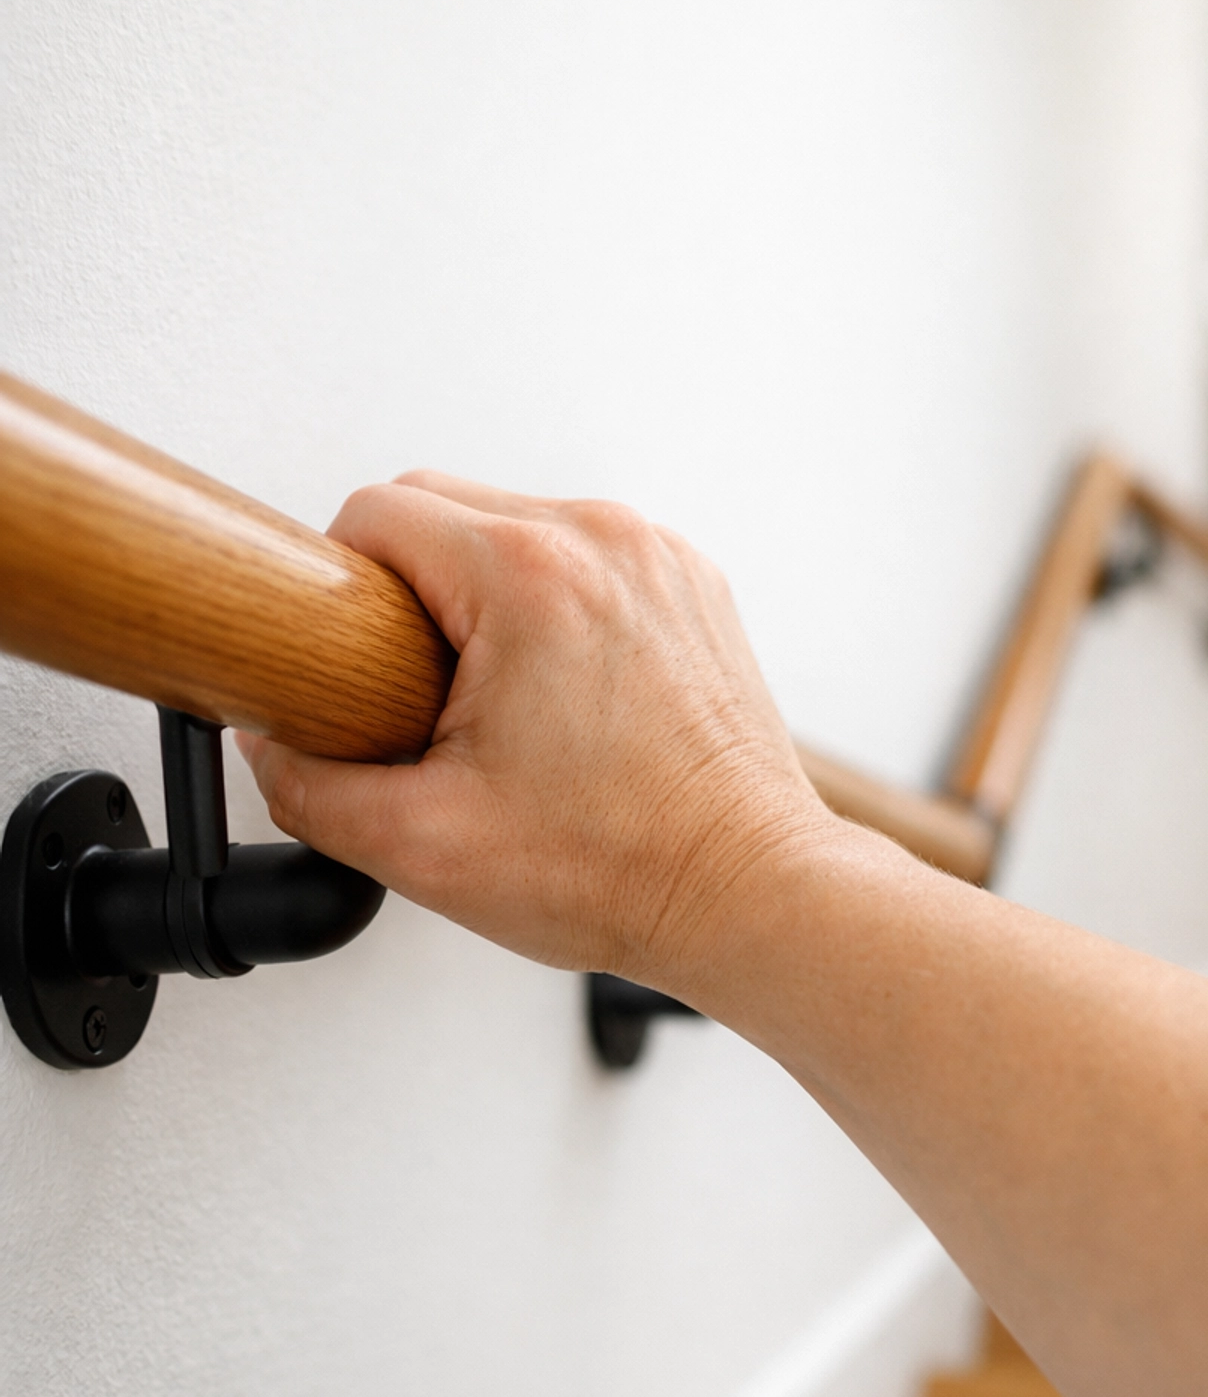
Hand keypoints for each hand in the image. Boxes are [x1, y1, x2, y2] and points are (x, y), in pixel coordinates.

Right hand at [237, 473, 831, 987]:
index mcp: (531, 576)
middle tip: (413, 692)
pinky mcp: (690, 584)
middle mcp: (604, 540)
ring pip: (516, 527)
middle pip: (443, 505)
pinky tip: (555, 694)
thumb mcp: (423, 844)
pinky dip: (552, 607)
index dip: (337, 586)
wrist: (745, 890)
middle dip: (405, 591)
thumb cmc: (623, 868)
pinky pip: (584, 558)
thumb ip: (310, 789)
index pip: (375, 513)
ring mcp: (657, 557)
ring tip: (492, 700)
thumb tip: (272, 747)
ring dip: (480, 596)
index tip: (349, 656)